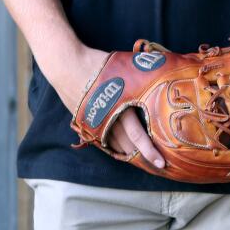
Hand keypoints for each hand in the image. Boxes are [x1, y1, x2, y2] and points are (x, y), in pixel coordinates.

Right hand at [45, 44, 166, 170]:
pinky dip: (115, 145)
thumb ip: (141, 78)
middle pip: (127, 146)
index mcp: (120, 106)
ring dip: (129, 152)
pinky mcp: (87, 124)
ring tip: (143, 157)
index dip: (150, 151)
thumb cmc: (97, 64)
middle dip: (142, 156)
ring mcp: (96, 123)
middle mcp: (108, 119)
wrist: (67, 66)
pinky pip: (104, 141)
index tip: (162, 163)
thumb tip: (163, 75)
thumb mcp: (123, 68)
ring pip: (116, 146)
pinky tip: (124, 147)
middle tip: (158, 165)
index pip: (137, 135)